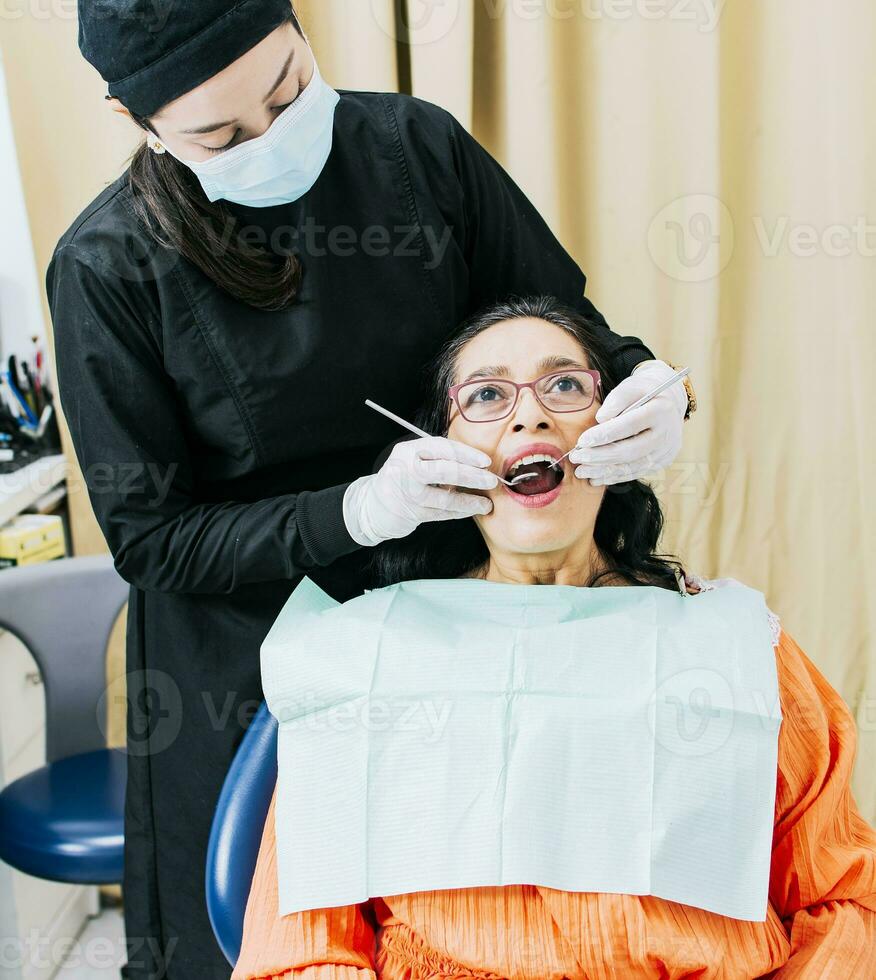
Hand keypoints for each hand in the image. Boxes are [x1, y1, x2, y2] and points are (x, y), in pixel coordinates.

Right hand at [343, 436, 497, 546]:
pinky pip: (442, 513)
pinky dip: (460, 512)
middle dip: (472, 476)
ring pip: (446, 497)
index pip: (441, 447)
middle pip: (445, 471)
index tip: (485, 461)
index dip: (466, 454)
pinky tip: (472, 510)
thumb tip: (475, 462)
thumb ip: (437, 458)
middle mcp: (406, 469)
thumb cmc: (401, 479)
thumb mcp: (413, 460)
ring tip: (486, 503)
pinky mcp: (411, 514)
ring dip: (470, 501)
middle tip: (491, 481)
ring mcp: (407, 493)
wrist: (372, 505)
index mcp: (408, 451)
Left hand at [568, 360, 686, 485]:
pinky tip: (596, 477)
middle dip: (600, 456)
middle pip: (631, 451)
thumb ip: (617, 399)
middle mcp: (666, 433)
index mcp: (660, 410)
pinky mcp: (662, 462)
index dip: (604, 434)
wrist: (669, 403)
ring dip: (603, 471)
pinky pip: (636, 473)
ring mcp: (666, 451)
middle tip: (577, 458)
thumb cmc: (644, 392)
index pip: (630, 425)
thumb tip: (601, 418)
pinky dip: (614, 477)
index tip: (582, 441)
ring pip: (632, 466)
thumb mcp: (631, 386)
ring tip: (581, 471)